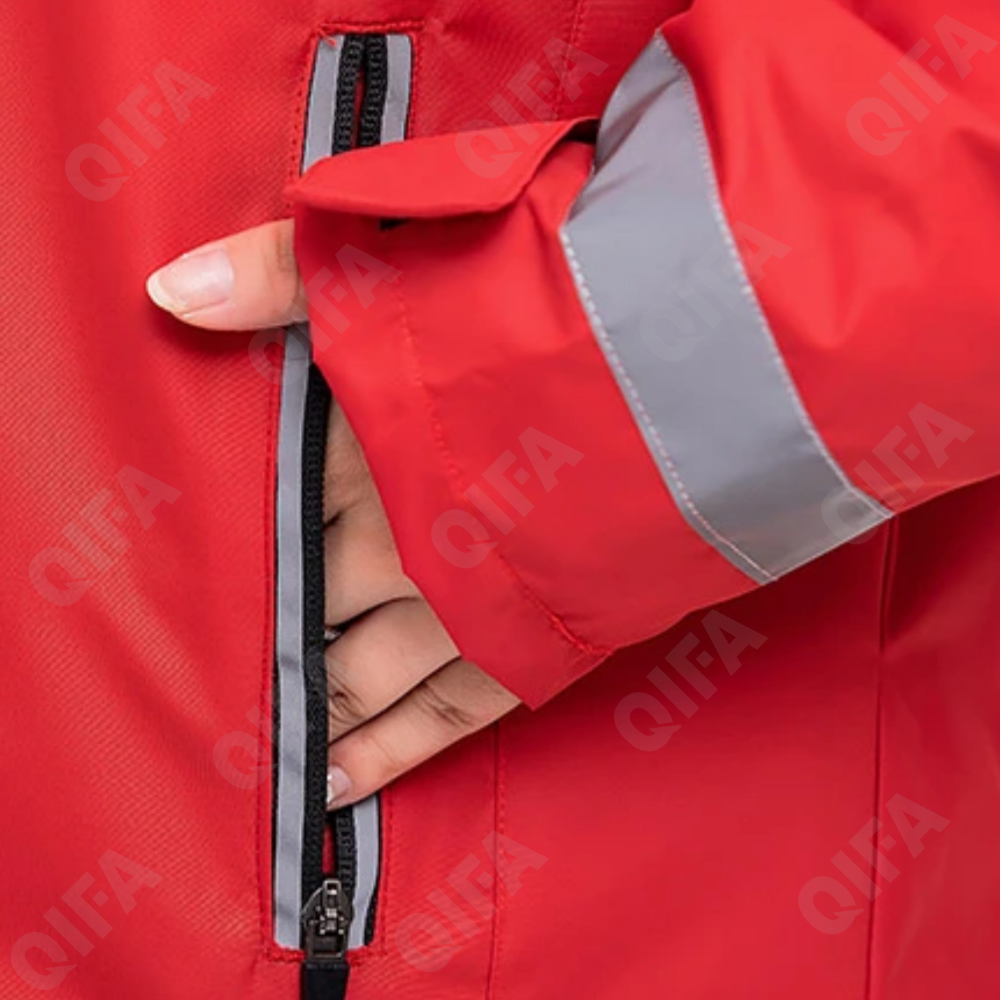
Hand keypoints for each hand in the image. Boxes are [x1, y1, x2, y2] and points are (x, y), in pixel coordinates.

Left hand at [147, 219, 519, 806]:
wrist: (698, 364)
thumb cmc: (556, 303)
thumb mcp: (411, 263)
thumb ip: (286, 279)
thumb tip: (168, 293)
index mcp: (362, 445)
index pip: (274, 511)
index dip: (233, 545)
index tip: (189, 579)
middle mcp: (398, 534)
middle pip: (306, 598)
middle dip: (265, 631)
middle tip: (214, 679)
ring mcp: (461, 599)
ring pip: (357, 672)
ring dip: (310, 707)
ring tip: (260, 750)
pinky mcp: (530, 639)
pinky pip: (443, 715)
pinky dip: (388, 750)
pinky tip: (338, 780)